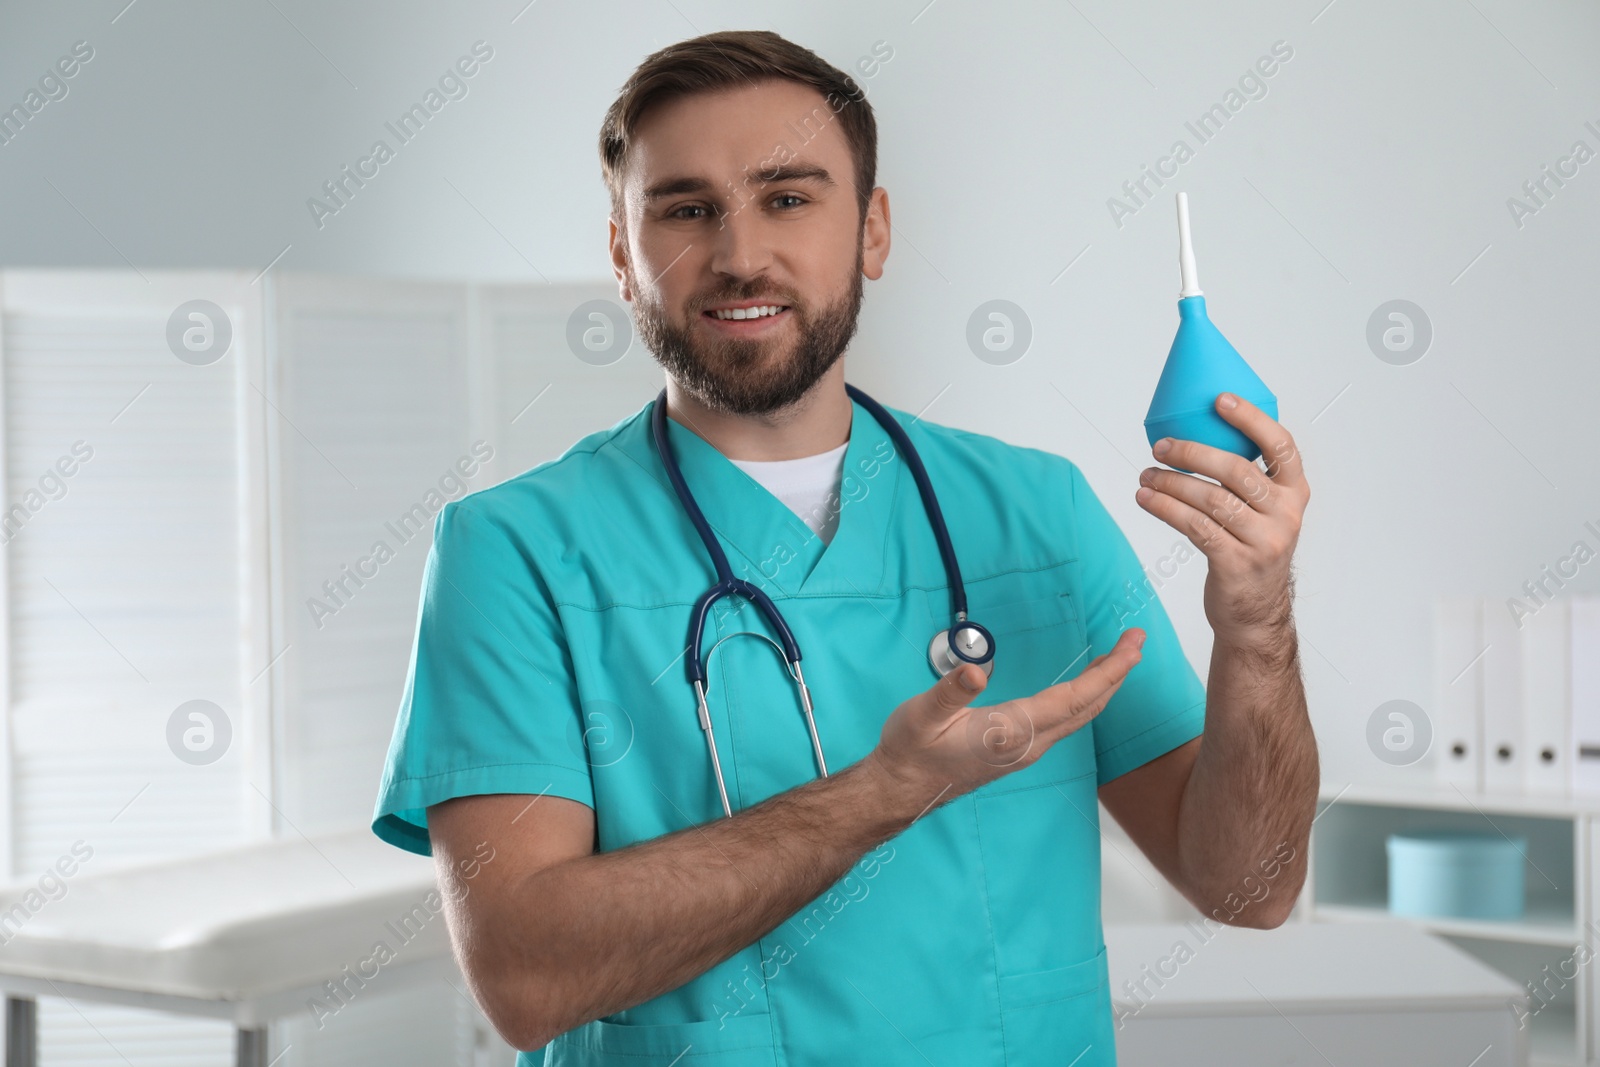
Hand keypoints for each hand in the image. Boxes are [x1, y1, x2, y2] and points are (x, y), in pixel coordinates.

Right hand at [867, 628, 1145, 804]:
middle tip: (1137, 640)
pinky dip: (1085, 698)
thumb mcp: (921, 714)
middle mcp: (1029, 744)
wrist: (903, 789)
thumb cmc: (911, 750)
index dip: (1106, 672)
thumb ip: (949, 692)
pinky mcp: (1020, 752)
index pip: (1073, 698)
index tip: (1130, 646)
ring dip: (1104, 686)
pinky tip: (1085, 687)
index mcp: (1011, 731)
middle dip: (1116, 673)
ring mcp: (1027, 750)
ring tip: (1120, 658)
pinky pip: (1066, 722)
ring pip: (1079, 717)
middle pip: (1087, 707)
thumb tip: (976, 670)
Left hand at [1136, 392, 1309, 645]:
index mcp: (1294, 492)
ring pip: (1211, 499)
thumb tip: (1193, 435)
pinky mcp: (1236, 563)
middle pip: (1236, 470)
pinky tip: (1146, 498)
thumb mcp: (1263, 512)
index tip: (1220, 400)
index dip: (1251, 419)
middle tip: (1161, 446)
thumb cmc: (1251, 551)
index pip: (1280, 445)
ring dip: (1171, 483)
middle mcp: (1285, 514)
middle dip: (1192, 453)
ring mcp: (1263, 541)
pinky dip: (1165, 509)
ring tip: (1146, 475)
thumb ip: (1244, 480)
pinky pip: (1195, 527)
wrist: (1256, 613)